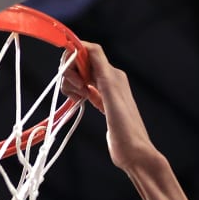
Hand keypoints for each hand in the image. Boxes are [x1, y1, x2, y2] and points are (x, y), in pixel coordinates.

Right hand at [64, 43, 159, 172]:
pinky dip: (77, 93)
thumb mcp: (112, 95)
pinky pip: (85, 90)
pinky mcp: (102, 104)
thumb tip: (88, 46)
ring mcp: (106, 92)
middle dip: (71, 72)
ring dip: (72, 84)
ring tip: (78, 98)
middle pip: (82, 63)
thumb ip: (101, 70)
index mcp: (113, 74)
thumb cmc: (126, 129)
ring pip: (81, 76)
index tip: (65, 67)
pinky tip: (79, 101)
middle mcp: (110, 79)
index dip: (75, 53)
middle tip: (76, 90)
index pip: (90, 51)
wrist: (134, 153)